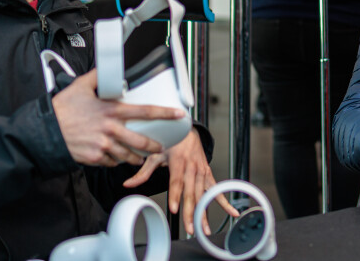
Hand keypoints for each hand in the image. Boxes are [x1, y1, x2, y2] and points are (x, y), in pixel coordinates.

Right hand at [52, 70, 185, 166]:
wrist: (46, 131)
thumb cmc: (63, 109)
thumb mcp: (81, 86)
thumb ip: (98, 76)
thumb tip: (107, 65)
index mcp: (112, 111)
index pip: (146, 112)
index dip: (165, 113)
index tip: (179, 115)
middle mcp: (111, 129)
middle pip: (142, 142)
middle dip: (154, 147)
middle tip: (160, 148)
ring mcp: (104, 146)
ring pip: (129, 155)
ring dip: (135, 157)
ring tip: (137, 156)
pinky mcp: (96, 158)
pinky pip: (112, 162)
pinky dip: (115, 160)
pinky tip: (114, 155)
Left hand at [122, 129, 239, 234]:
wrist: (189, 130)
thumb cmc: (171, 141)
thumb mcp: (155, 154)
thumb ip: (143, 172)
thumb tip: (128, 184)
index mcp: (179, 160)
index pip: (177, 181)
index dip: (176, 195)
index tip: (175, 209)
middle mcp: (193, 167)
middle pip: (191, 192)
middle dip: (190, 211)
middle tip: (189, 227)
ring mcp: (202, 171)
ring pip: (203, 195)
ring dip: (204, 213)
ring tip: (203, 228)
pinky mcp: (208, 174)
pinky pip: (216, 190)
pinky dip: (224, 202)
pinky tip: (231, 212)